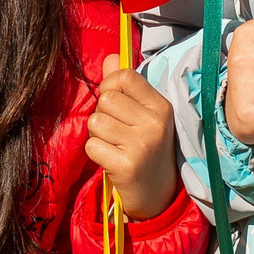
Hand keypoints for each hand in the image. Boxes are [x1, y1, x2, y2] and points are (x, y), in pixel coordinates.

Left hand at [88, 57, 180, 220]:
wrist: (158, 197)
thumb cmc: (146, 150)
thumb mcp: (143, 116)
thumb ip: (126, 86)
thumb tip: (110, 56)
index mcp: (161, 106)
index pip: (124, 76)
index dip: (110, 87)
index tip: (115, 104)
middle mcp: (155, 122)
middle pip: (105, 99)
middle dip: (103, 115)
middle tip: (117, 134)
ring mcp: (142, 144)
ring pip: (95, 121)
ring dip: (98, 135)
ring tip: (115, 147)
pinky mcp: (127, 165)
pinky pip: (92, 145)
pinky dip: (96, 153)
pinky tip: (111, 161)